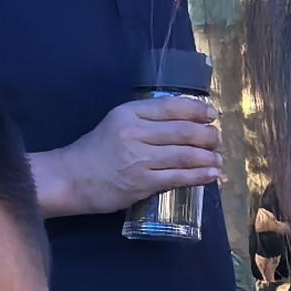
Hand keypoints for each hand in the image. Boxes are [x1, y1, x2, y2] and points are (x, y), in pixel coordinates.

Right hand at [36, 94, 221, 215]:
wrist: (71, 178)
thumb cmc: (95, 151)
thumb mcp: (116, 123)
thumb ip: (144, 120)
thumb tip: (182, 123)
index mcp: (129, 112)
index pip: (171, 107)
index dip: (197, 110)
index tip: (211, 115)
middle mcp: (135, 132)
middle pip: (183, 131)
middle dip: (207, 136)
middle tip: (218, 140)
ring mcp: (139, 159)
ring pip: (184, 155)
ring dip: (208, 157)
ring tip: (219, 160)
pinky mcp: (142, 182)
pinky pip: (178, 177)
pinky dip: (199, 176)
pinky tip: (211, 174)